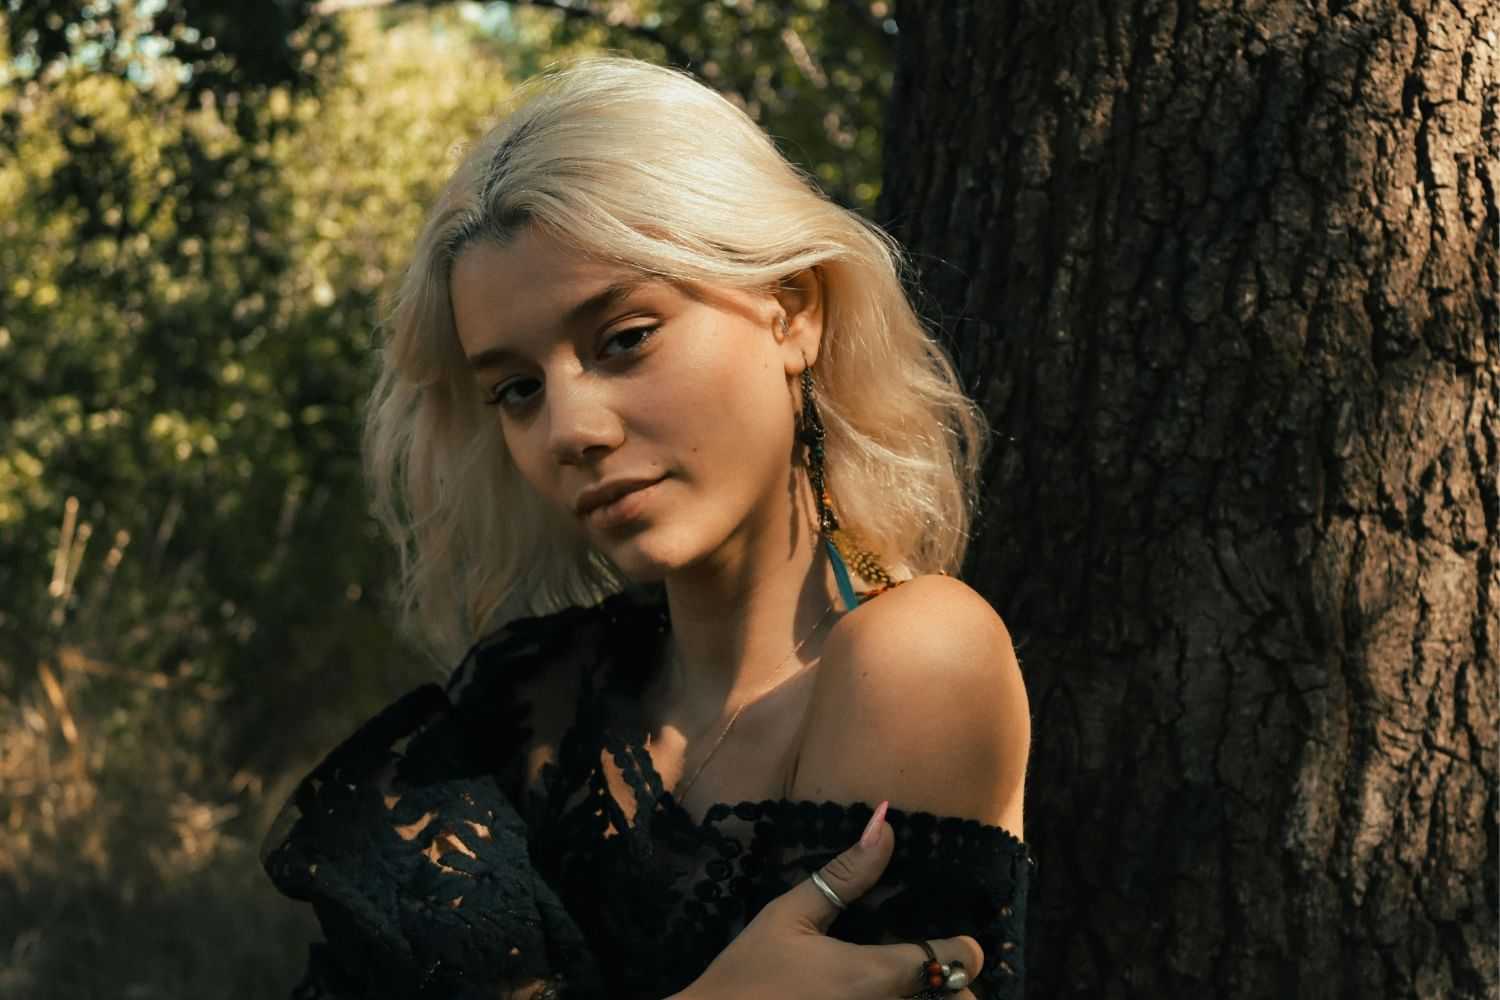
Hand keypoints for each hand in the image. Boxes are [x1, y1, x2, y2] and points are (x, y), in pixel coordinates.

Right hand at [676, 801, 984, 999]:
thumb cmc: (748, 975)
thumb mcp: (788, 916)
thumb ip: (844, 875)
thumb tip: (884, 823)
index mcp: (875, 975)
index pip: (959, 961)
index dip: (962, 946)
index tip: (951, 936)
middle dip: (953, 983)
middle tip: (931, 964)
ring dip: (931, 998)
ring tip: (914, 984)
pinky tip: (879, 996)